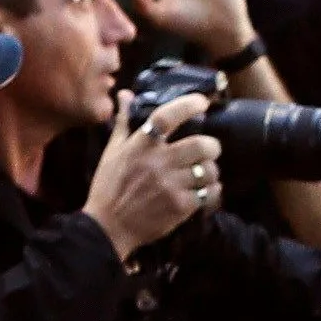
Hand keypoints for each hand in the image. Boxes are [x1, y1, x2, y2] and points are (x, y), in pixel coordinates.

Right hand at [83, 96, 217, 256]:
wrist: (108, 226)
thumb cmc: (108, 187)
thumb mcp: (112, 151)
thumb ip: (124, 122)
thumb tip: (125, 94)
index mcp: (141, 145)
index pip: (167, 116)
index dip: (188, 105)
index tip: (202, 102)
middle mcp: (158, 162)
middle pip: (201, 145)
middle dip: (212, 146)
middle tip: (210, 149)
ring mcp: (171, 185)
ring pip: (209, 171)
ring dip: (212, 171)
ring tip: (206, 173)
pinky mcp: (180, 207)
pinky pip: (209, 193)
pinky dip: (212, 191)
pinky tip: (205, 191)